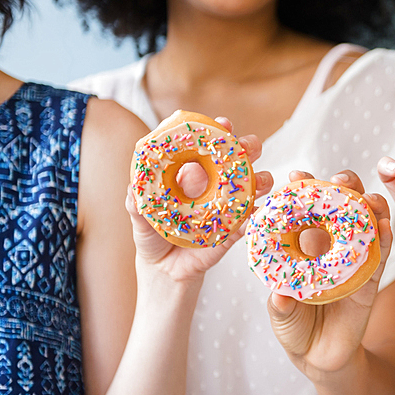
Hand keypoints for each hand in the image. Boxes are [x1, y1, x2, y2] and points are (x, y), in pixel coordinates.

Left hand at [127, 116, 273, 284]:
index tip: (224, 124)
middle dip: (248, 147)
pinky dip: (254, 215)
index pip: (208, 147)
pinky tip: (255, 212)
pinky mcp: (234, 231)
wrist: (164, 269)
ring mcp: (228, 206)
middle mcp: (214, 186)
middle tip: (248, 147)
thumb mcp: (140, 218)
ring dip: (261, 180)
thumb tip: (132, 189)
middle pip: (238, 159)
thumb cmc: (152, 235)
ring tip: (260, 182)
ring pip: (253, 186)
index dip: (218, 132)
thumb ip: (136, 203)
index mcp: (192, 174)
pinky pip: (249, 220)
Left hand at [266, 169, 394, 378]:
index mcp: (302, 246)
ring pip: (365, 222)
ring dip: (368, 205)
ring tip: (366, 198)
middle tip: (336, 180)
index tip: (295, 175)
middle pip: (340, 205)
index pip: (303, 210)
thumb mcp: (281, 317)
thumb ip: (281, 306)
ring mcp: (353, 258)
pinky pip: (382, 253)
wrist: (320, 358)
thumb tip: (280, 296)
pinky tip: (386, 225)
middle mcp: (329, 246)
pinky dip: (386, 237)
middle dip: (340, 186)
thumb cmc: (294, 328)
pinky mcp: (372, 277)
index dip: (302, 190)